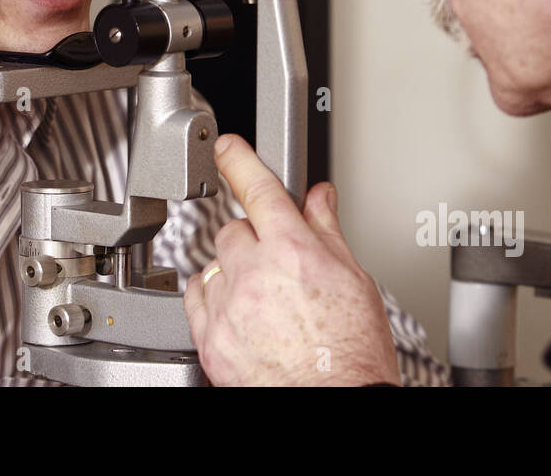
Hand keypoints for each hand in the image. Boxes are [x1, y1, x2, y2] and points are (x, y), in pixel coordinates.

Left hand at [183, 134, 401, 385]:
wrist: (337, 401)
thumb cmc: (352, 352)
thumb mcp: (354, 279)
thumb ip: (327, 230)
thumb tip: (319, 198)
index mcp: (293, 251)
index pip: (259, 189)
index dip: (239, 161)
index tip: (227, 149)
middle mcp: (255, 274)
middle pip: (234, 230)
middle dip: (253, 240)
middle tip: (277, 266)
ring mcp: (229, 307)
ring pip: (215, 266)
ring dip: (234, 274)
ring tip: (266, 302)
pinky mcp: (210, 339)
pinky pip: (196, 299)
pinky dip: (212, 300)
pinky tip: (240, 314)